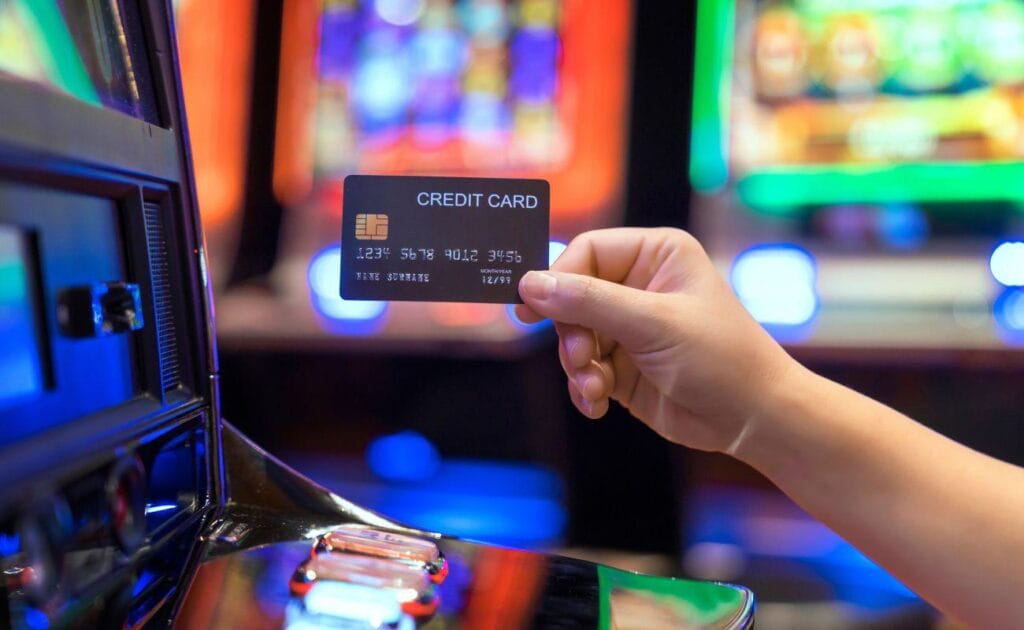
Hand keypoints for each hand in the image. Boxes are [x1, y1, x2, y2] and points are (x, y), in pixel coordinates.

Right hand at [516, 228, 797, 452]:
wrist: (754, 418)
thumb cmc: (721, 357)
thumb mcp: (653, 323)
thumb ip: (589, 302)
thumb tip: (531, 284)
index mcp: (654, 255)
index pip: (586, 251)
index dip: (557, 278)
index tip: (532, 308)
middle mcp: (638, 286)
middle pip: (571, 296)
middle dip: (570, 333)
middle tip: (579, 358)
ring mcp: (629, 327)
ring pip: (571, 337)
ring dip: (576, 366)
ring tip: (595, 388)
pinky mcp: (623, 366)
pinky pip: (582, 369)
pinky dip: (583, 388)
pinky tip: (598, 404)